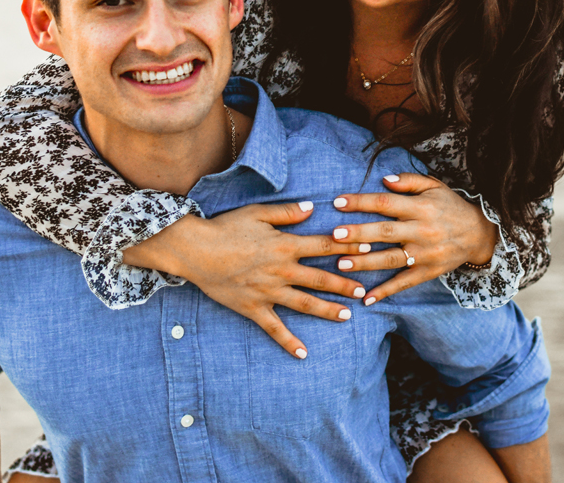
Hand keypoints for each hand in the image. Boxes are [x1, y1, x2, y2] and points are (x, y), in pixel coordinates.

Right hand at [123, 202, 367, 358]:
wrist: (196, 251)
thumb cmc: (226, 228)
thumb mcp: (258, 213)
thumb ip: (287, 213)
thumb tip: (313, 208)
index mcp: (285, 246)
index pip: (324, 246)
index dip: (347, 247)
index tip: (368, 251)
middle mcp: (282, 271)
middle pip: (320, 279)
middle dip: (344, 285)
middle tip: (364, 292)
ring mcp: (269, 292)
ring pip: (305, 304)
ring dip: (327, 310)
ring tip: (347, 316)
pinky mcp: (254, 308)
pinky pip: (275, 328)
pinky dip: (289, 342)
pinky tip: (303, 354)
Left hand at [330, 173, 498, 305]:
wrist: (480, 234)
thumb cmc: (450, 206)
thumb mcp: (434, 186)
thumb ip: (408, 182)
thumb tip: (383, 180)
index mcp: (421, 207)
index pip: (386, 203)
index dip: (361, 202)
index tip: (337, 202)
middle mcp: (422, 231)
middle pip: (385, 232)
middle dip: (358, 234)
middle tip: (334, 235)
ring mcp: (425, 254)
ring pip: (391, 259)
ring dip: (365, 263)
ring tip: (341, 264)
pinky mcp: (427, 272)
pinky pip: (404, 283)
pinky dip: (386, 292)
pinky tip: (366, 299)